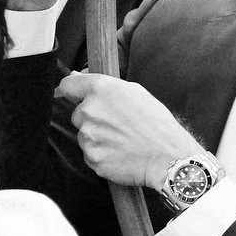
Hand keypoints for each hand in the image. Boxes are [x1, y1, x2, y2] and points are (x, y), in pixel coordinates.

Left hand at [55, 73, 206, 191]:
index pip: (67, 85)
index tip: (77, 97)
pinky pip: (90, 154)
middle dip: (92, 119)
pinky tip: (120, 154)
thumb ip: (104, 85)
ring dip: (97, 138)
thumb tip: (78, 77)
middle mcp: (89, 111)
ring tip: (122, 141)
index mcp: (99, 90)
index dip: (72, 91)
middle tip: (116, 125)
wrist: (168, 157)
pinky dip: (102, 155)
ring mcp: (88, 136)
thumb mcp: (135, 92)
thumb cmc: (156, 123)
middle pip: (77, 114)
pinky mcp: (92, 158)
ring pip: (84, 136)